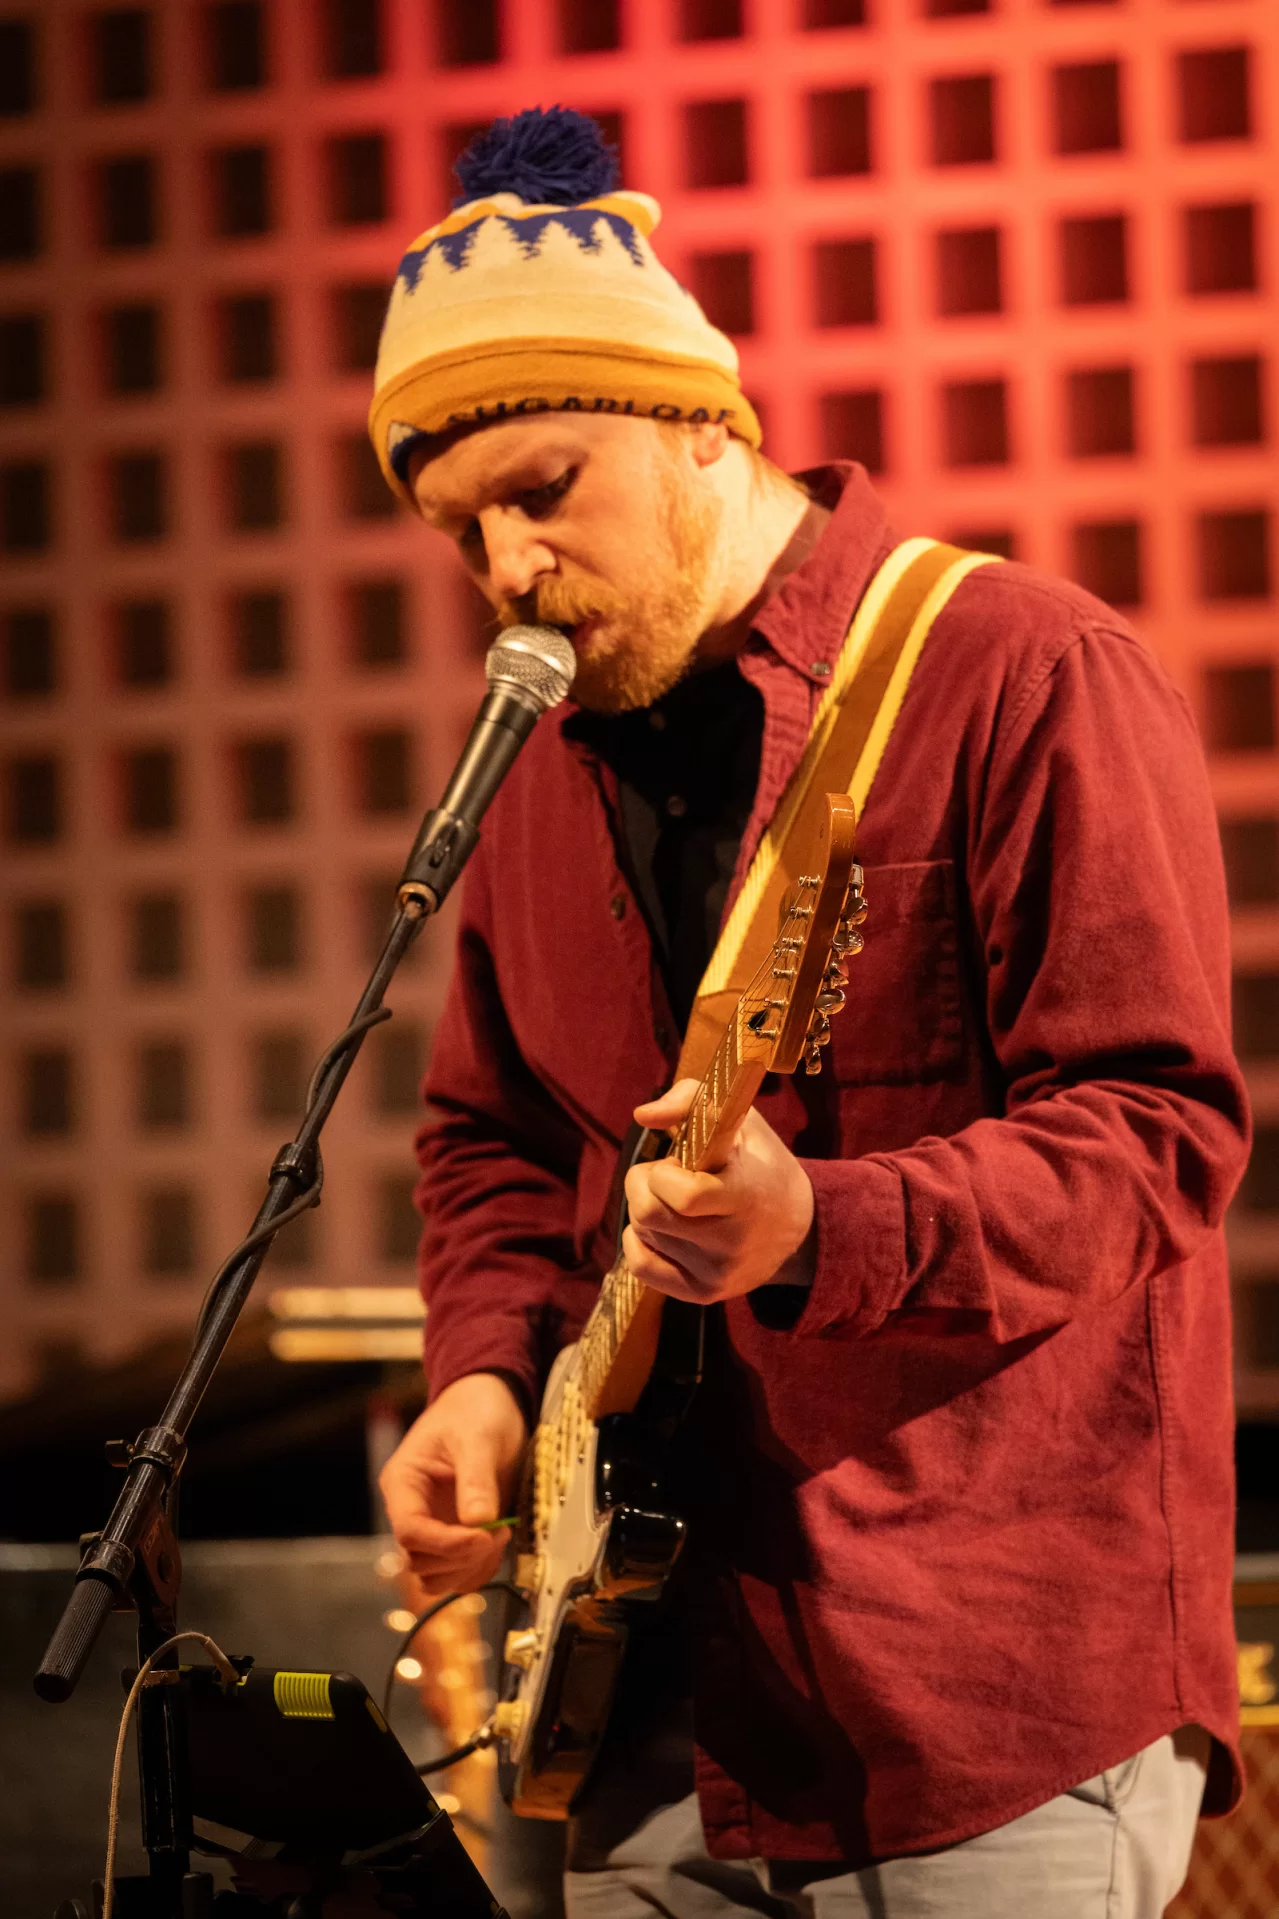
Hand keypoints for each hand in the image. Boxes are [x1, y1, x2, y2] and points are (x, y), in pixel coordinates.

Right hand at [379, 1373, 527, 1595]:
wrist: (488, 1402)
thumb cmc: (476, 1410)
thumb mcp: (479, 1437)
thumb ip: (476, 1479)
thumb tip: (478, 1522)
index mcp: (403, 1483)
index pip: (409, 1531)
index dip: (445, 1544)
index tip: (484, 1537)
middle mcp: (411, 1510)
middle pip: (419, 1560)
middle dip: (460, 1556)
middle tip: (499, 1532)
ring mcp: (432, 1526)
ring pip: (435, 1575)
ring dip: (469, 1568)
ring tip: (499, 1536)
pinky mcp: (453, 1537)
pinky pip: (457, 1573)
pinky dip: (478, 1569)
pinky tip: (497, 1542)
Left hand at [623, 1079, 814, 1305]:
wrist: (799, 1230)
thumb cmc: (761, 1164)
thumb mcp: (741, 1121)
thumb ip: (691, 1101)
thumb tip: (642, 1116)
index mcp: (745, 1196)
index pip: (685, 1195)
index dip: (663, 1173)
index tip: (676, 1162)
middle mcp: (732, 1242)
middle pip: (649, 1214)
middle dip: (643, 1185)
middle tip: (666, 1177)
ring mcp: (717, 1273)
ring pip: (643, 1234)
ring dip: (646, 1210)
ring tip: (676, 1202)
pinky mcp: (703, 1293)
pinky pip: (641, 1266)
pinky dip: (639, 1241)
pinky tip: (661, 1228)